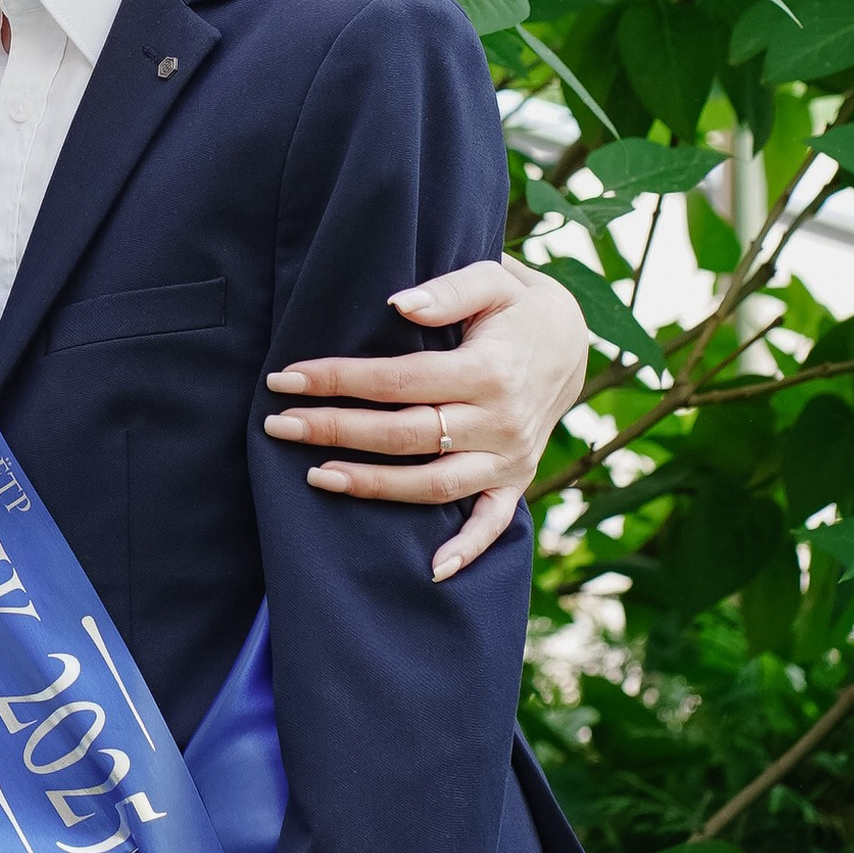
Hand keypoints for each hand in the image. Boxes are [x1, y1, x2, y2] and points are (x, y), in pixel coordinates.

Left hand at [262, 256, 588, 582]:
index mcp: (489, 372)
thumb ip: (447, 289)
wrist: (574, 343)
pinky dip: (466, 551)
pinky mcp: (516, 482)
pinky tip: (429, 571)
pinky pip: (492, 524)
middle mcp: (500, 423)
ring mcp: (509, 460)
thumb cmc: (519, 308)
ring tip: (316, 477)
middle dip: (335, 431)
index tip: (287, 379)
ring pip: (433, 485)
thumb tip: (397, 304)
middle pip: (405, 436)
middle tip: (279, 426)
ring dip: (374, 486)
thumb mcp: (494, 281)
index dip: (339, 380)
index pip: (399, 381)